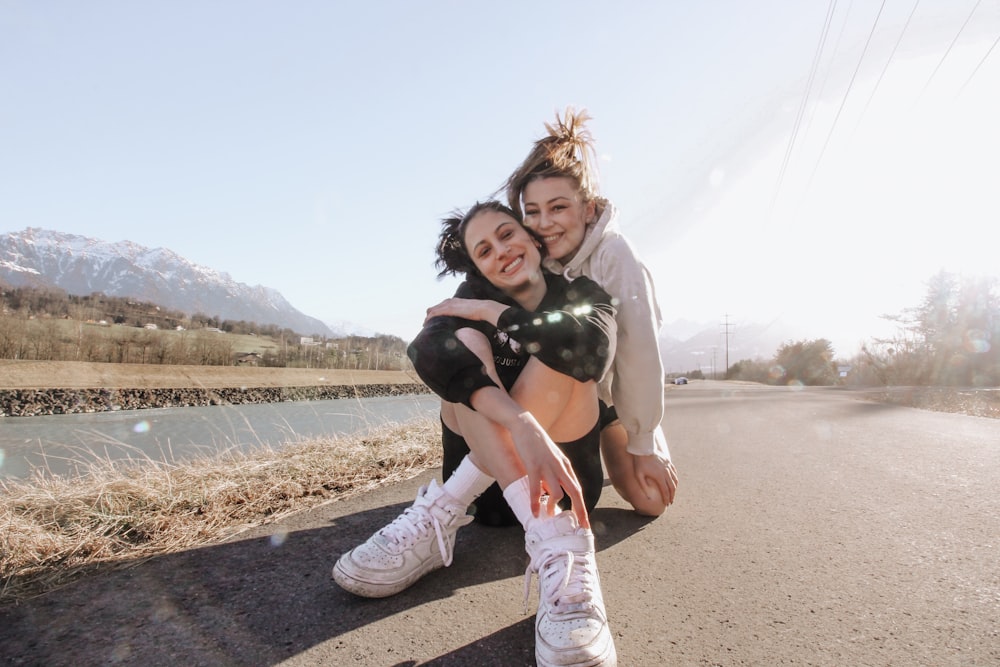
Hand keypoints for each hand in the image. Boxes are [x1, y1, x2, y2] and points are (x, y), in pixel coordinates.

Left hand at [424, 298, 506, 324]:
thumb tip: (467, 322)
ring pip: (433, 310)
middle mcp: (450, 301)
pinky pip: (435, 313)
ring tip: (425, 325)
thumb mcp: (470, 312)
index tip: (433, 320)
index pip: (441, 305)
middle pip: (434, 307)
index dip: (436, 312)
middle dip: (429, 315)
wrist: (483, 308)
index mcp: (455, 301)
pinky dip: (429, 318)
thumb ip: (466, 315)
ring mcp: (449, 304)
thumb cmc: (480, 312)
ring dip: (428, 317)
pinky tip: (426, 323)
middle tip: (427, 324)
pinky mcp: (449, 309)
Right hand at [508, 411, 590, 527]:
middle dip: (580, 511)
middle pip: (575, 492)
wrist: (525, 424)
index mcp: (565, 465)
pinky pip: (536, 489)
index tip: (584, 521)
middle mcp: (560, 467)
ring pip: (557, 492)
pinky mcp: (534, 466)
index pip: (577, 489)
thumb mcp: (551, 458)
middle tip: (582, 527)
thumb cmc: (536, 442)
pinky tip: (534, 512)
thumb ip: (553, 474)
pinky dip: (536, 502)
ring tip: (548, 515)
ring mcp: (547, 467)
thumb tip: (552, 492)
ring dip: (553, 506)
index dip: (582, 506)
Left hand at [633, 453, 677, 506]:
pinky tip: (674, 482)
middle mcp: (666, 472)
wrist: (643, 448)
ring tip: (672, 494)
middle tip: (670, 502)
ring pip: (675, 480)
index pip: (665, 490)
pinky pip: (674, 472)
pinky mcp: (668, 462)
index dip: (666, 498)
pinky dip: (675, 479)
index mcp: (659, 476)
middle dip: (672, 496)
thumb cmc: (639, 463)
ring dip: (674, 488)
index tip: (666, 504)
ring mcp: (668, 466)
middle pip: (672, 487)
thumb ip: (643, 486)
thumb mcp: (638, 475)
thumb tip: (648, 497)